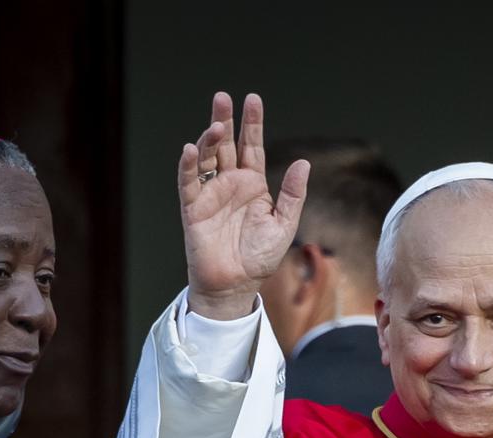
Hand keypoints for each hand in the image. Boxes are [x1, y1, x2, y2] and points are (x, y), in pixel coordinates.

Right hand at [179, 92, 309, 319]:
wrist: (237, 284)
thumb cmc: (259, 258)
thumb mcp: (284, 225)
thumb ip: (292, 195)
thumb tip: (303, 163)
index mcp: (252, 185)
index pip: (251, 147)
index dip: (252, 124)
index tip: (252, 100)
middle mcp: (230, 184)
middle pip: (225, 145)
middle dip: (225, 120)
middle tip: (223, 97)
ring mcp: (210, 194)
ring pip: (207, 158)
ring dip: (209, 139)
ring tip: (217, 124)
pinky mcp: (193, 208)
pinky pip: (189, 182)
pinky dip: (189, 165)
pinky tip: (192, 148)